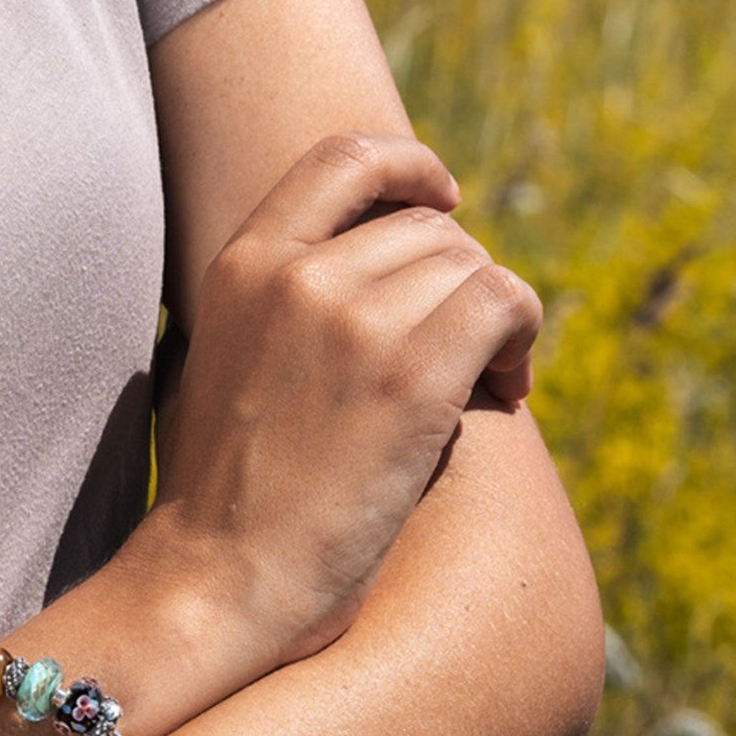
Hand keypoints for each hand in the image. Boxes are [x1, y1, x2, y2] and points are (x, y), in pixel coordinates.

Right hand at [134, 132, 541, 670]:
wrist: (218, 578)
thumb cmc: (217, 493)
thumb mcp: (212, 362)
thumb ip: (266, 300)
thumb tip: (345, 265)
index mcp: (240, 266)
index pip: (343, 157)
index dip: (409, 166)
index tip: (441, 202)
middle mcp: (296, 276)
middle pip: (426, 227)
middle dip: (460, 279)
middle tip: (468, 345)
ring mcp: (353, 323)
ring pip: (472, 267)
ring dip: (497, 317)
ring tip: (491, 377)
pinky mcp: (411, 378)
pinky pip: (506, 305)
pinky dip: (523, 339)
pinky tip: (508, 388)